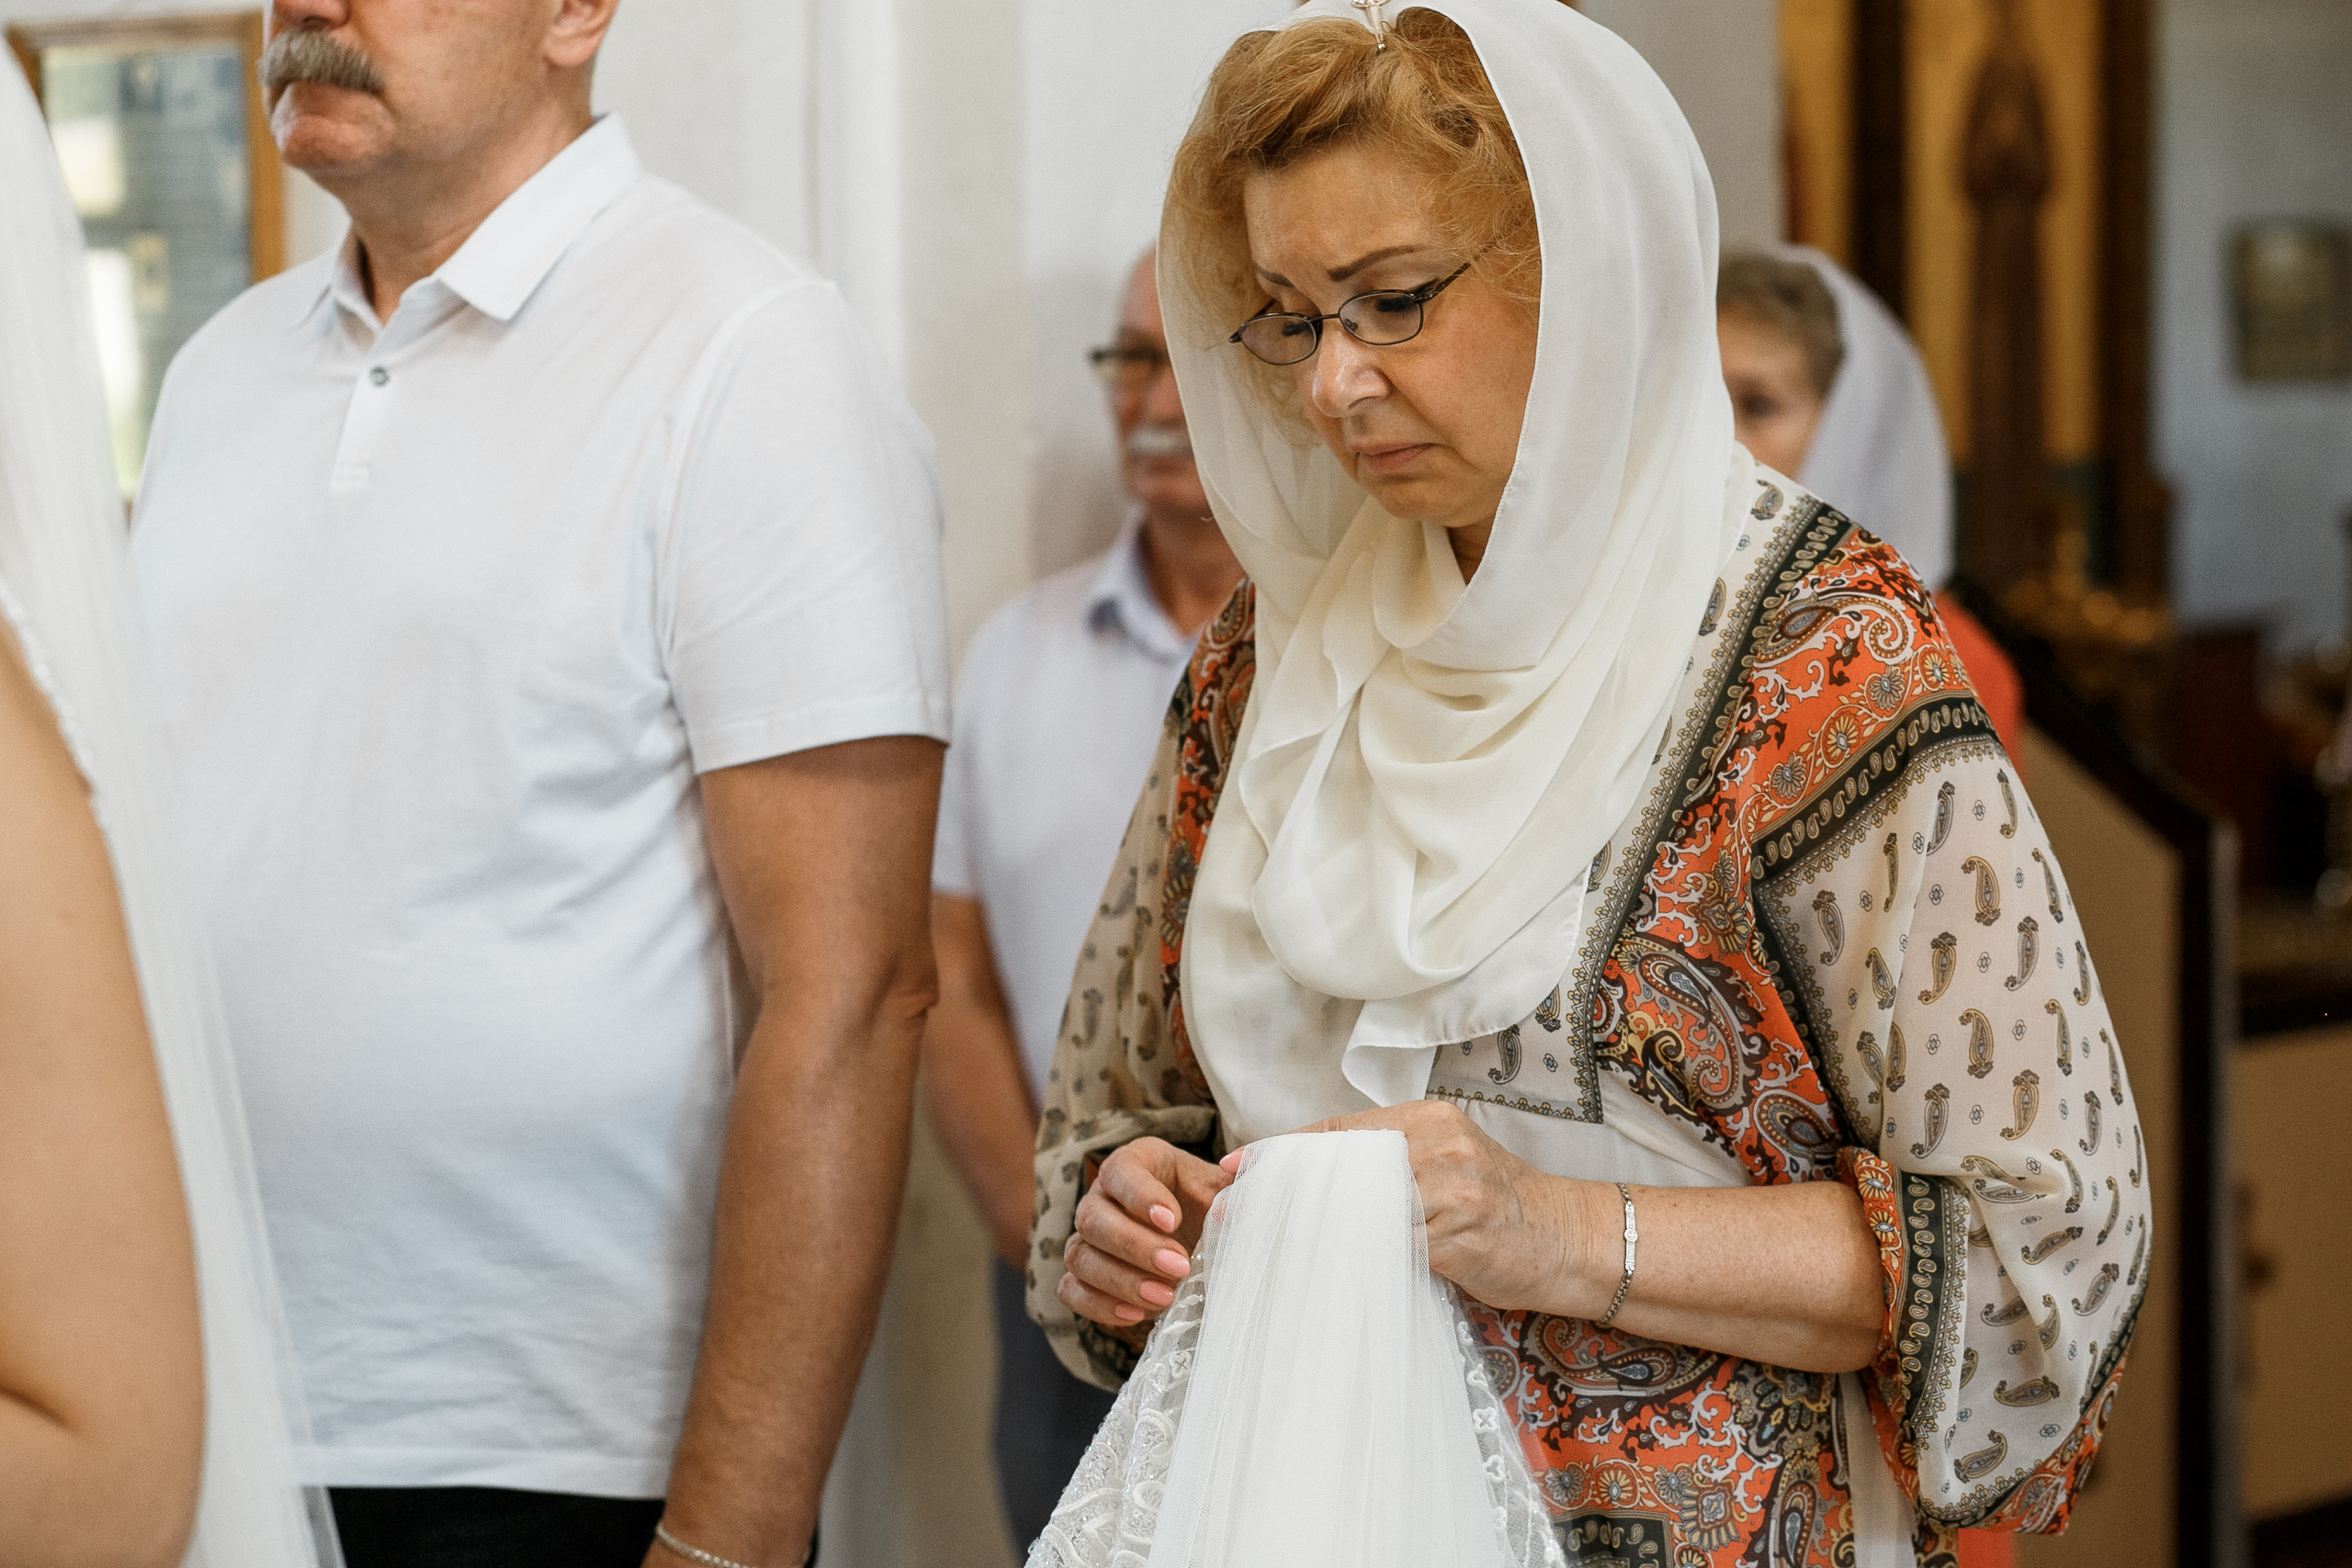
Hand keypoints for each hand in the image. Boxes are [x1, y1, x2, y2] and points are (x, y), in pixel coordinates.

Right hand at [1058, 1136, 1232, 1330]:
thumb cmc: (1213, 1208)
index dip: (1141, 1196)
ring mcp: (1088, 1238)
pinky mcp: (1084, 1274)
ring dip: (1120, 1280)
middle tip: (1178, 1266)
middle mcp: (1103, 1196)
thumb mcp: (1229, 1192)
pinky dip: (1098, 1304)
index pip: (1121, 1170)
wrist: (1204, 1243)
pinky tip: (1136, 1313)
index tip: (1172, 1221)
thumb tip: (1227, 1208)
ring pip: (1079, 1256)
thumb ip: (1238, 1190)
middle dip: (1135, 1246)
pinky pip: (1071, 1289)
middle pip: (1093, 1217)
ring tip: (1165, 1296)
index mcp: (1137, 1163)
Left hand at [1267, 1100, 1593, 1311]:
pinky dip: (1355, 1260)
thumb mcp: (1441, 1170)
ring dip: (1312, 1232)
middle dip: (1285, 1192)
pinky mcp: (1460, 1231)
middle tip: (1238, 1215)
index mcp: (1425, 1118)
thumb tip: (1307, 1187)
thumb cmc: (1497, 1210)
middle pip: (1339, 1164)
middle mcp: (1438, 1140)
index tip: (1236, 1170)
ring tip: (1272, 1250)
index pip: (1337, 1129)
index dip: (1283, 1151)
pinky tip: (1325, 1273)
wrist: (1570, 1239)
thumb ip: (1385, 1167)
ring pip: (1358, 1206)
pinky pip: (1391, 1246)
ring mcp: (1451, 1184)